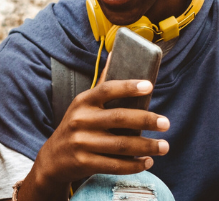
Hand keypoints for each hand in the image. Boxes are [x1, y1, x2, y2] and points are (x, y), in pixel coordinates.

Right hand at [21, 80, 169, 199]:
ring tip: (164, 146)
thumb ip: (102, 85)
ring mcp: (81, 143)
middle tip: (166, 123)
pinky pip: (115, 164)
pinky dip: (134, 165)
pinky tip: (148, 161)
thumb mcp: (83, 105)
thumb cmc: (76, 126)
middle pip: (119, 118)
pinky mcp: (84, 163)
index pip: (107, 89)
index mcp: (83, 102)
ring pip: (120, 145)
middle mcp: (80, 121)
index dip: (128, 87)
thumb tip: (116, 53)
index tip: (149, 86)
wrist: (52, 159)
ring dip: (146, 146)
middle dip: (146, 120)